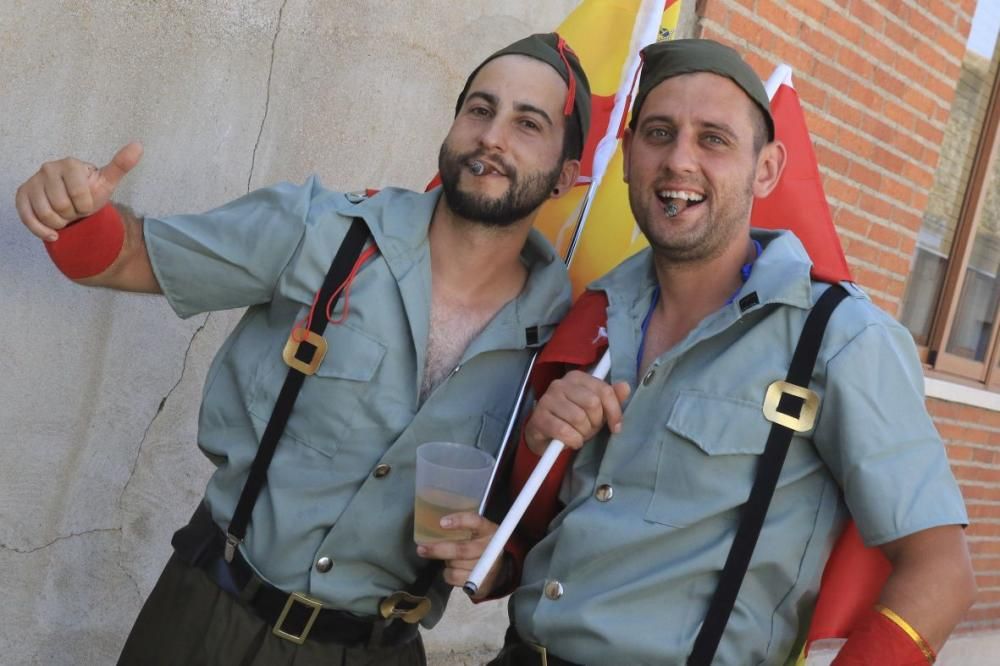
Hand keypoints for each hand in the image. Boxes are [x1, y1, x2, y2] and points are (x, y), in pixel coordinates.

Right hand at [16, 142, 143, 240]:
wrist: (73, 202)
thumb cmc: (90, 191)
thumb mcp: (107, 181)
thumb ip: (121, 165)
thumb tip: (139, 145)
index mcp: (70, 163)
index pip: (80, 196)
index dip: (86, 206)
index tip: (86, 201)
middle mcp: (48, 168)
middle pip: (62, 207)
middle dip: (73, 214)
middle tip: (74, 208)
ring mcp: (32, 181)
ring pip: (46, 215)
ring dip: (59, 222)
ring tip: (64, 214)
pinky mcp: (21, 195)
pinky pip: (28, 219)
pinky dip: (42, 231)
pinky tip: (53, 233)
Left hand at [416, 512, 502, 597]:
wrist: (499, 571)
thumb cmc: (481, 545)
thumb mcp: (478, 532)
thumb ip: (464, 528)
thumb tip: (436, 527)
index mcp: (489, 530)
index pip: (475, 521)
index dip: (459, 521)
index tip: (441, 523)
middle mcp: (491, 548)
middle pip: (462, 549)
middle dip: (439, 549)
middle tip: (422, 549)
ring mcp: (487, 567)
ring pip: (455, 565)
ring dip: (447, 562)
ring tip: (450, 559)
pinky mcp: (481, 583)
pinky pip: (454, 577)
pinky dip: (448, 573)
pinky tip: (453, 569)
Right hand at [524, 370, 630, 453]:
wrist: (544, 435)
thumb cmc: (572, 420)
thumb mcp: (595, 409)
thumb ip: (610, 398)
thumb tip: (625, 386)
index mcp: (577, 377)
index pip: (604, 390)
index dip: (614, 412)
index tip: (615, 427)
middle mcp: (560, 384)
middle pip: (592, 403)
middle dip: (595, 423)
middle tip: (589, 429)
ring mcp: (547, 399)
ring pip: (578, 418)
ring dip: (583, 433)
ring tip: (578, 434)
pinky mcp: (539, 417)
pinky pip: (564, 431)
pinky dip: (572, 441)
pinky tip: (570, 441)